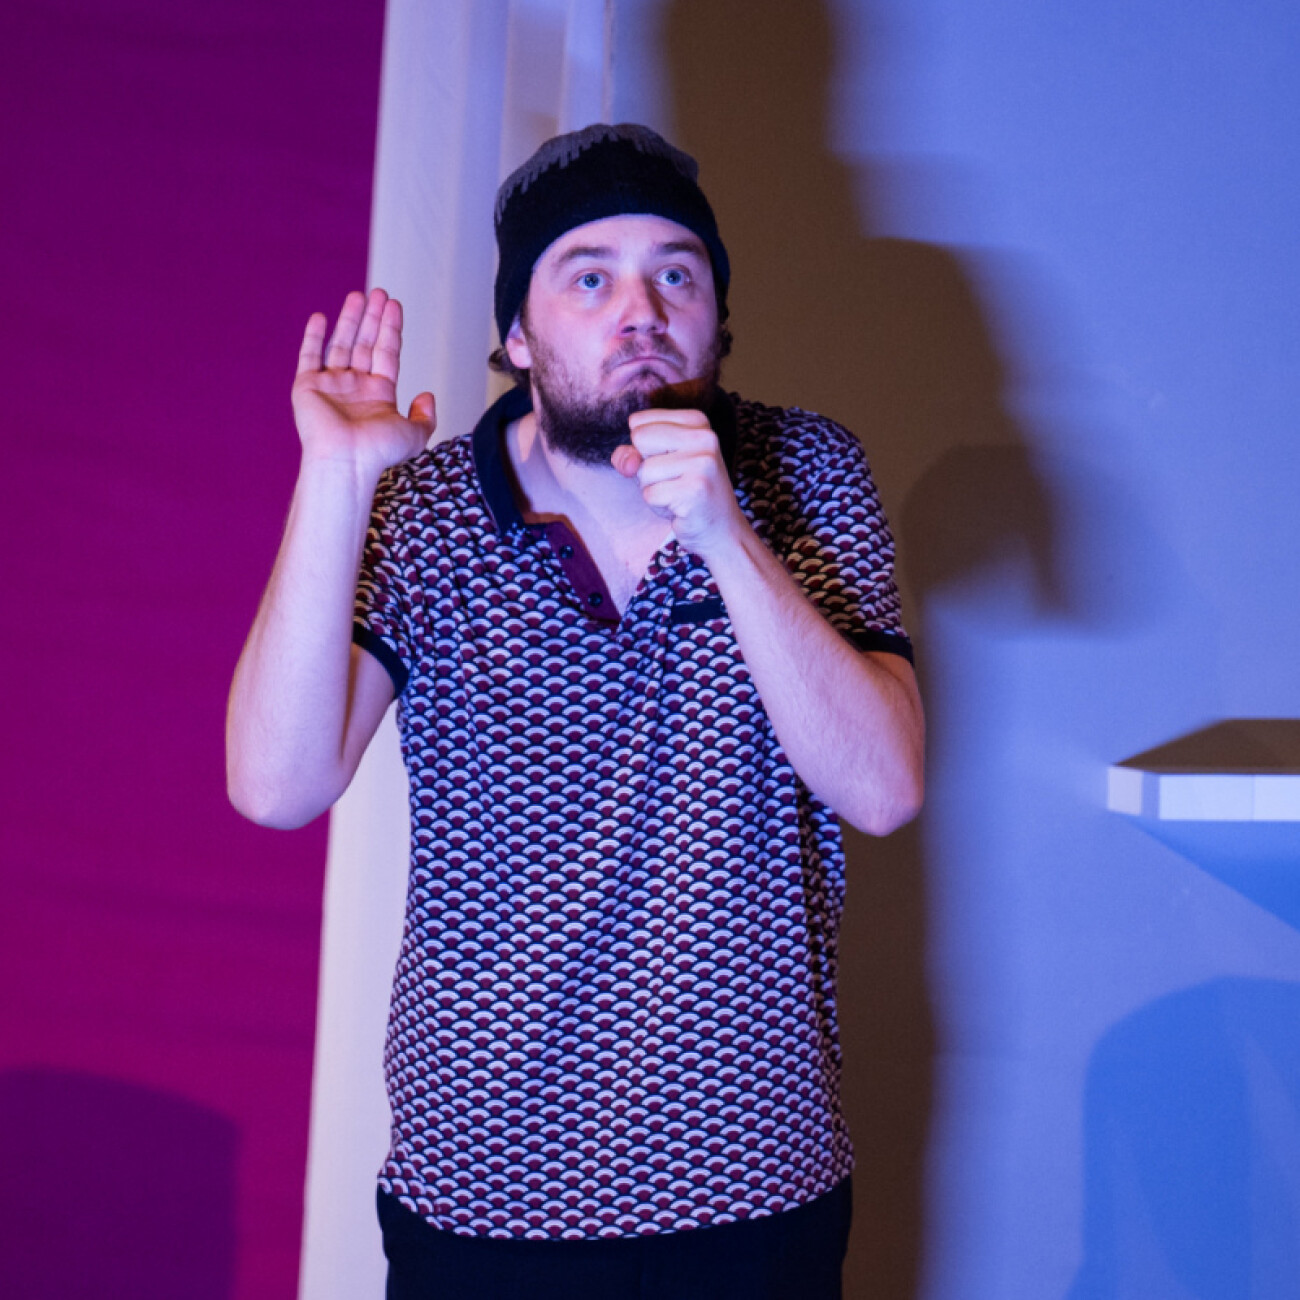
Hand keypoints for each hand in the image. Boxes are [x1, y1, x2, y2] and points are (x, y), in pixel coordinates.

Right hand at [292, 288, 434, 474]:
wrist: (345, 460)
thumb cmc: (378, 452)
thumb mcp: (415, 435)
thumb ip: (426, 416)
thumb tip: (427, 395)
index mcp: (379, 394)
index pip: (386, 352)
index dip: (390, 328)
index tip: (394, 305)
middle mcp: (355, 387)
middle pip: (364, 343)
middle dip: (372, 317)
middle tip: (379, 291)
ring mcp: (331, 386)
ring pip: (341, 344)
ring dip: (349, 320)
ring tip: (357, 295)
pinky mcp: (307, 387)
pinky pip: (308, 356)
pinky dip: (313, 337)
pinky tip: (320, 318)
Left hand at [611, 408, 745, 556]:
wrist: (721, 529)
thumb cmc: (684, 492)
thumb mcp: (656, 463)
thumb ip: (630, 454)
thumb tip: (627, 462)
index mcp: (696, 420)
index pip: (638, 422)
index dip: (643, 448)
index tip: (669, 462)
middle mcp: (704, 436)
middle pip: (639, 439)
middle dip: (645, 466)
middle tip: (673, 480)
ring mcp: (703, 463)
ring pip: (643, 470)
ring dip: (652, 489)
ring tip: (677, 494)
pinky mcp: (696, 490)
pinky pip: (650, 494)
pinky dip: (658, 506)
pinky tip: (680, 507)